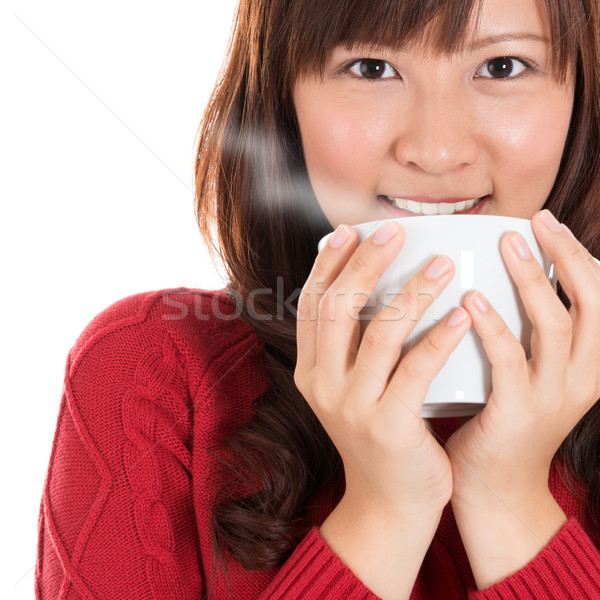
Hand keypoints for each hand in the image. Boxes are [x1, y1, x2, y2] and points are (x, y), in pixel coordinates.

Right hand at [295, 221, 471, 522]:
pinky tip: (461, 315)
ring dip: (412, 292)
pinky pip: (415, 370)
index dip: (328, 264)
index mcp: (310, 371)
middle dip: (364, 263)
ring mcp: (351, 407)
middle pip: (337, 309)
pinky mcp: (388, 426)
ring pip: (379, 333)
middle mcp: (322, 385)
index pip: (310, 305)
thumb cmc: (380, 435)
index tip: (349, 231)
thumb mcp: (352, 389)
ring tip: (443, 263)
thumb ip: (355, 347)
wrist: (388, 504)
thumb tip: (376, 288)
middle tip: (395, 231)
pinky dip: (439, 338)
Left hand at [446, 209, 599, 508]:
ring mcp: (555, 395)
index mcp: (591, 363)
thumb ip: (527, 334)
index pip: (599, 300)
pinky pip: (510, 360)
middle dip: (567, 256)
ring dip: (532, 279)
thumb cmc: (503, 419)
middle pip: (592, 303)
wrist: (496, 486)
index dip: (580, 257)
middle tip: (536, 221)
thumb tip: (500, 281)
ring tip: (507, 244)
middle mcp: (584, 376)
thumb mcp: (531, 372)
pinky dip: (493, 327)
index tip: (549, 223)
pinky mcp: (520, 411)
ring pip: (555, 324)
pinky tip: (471, 300)